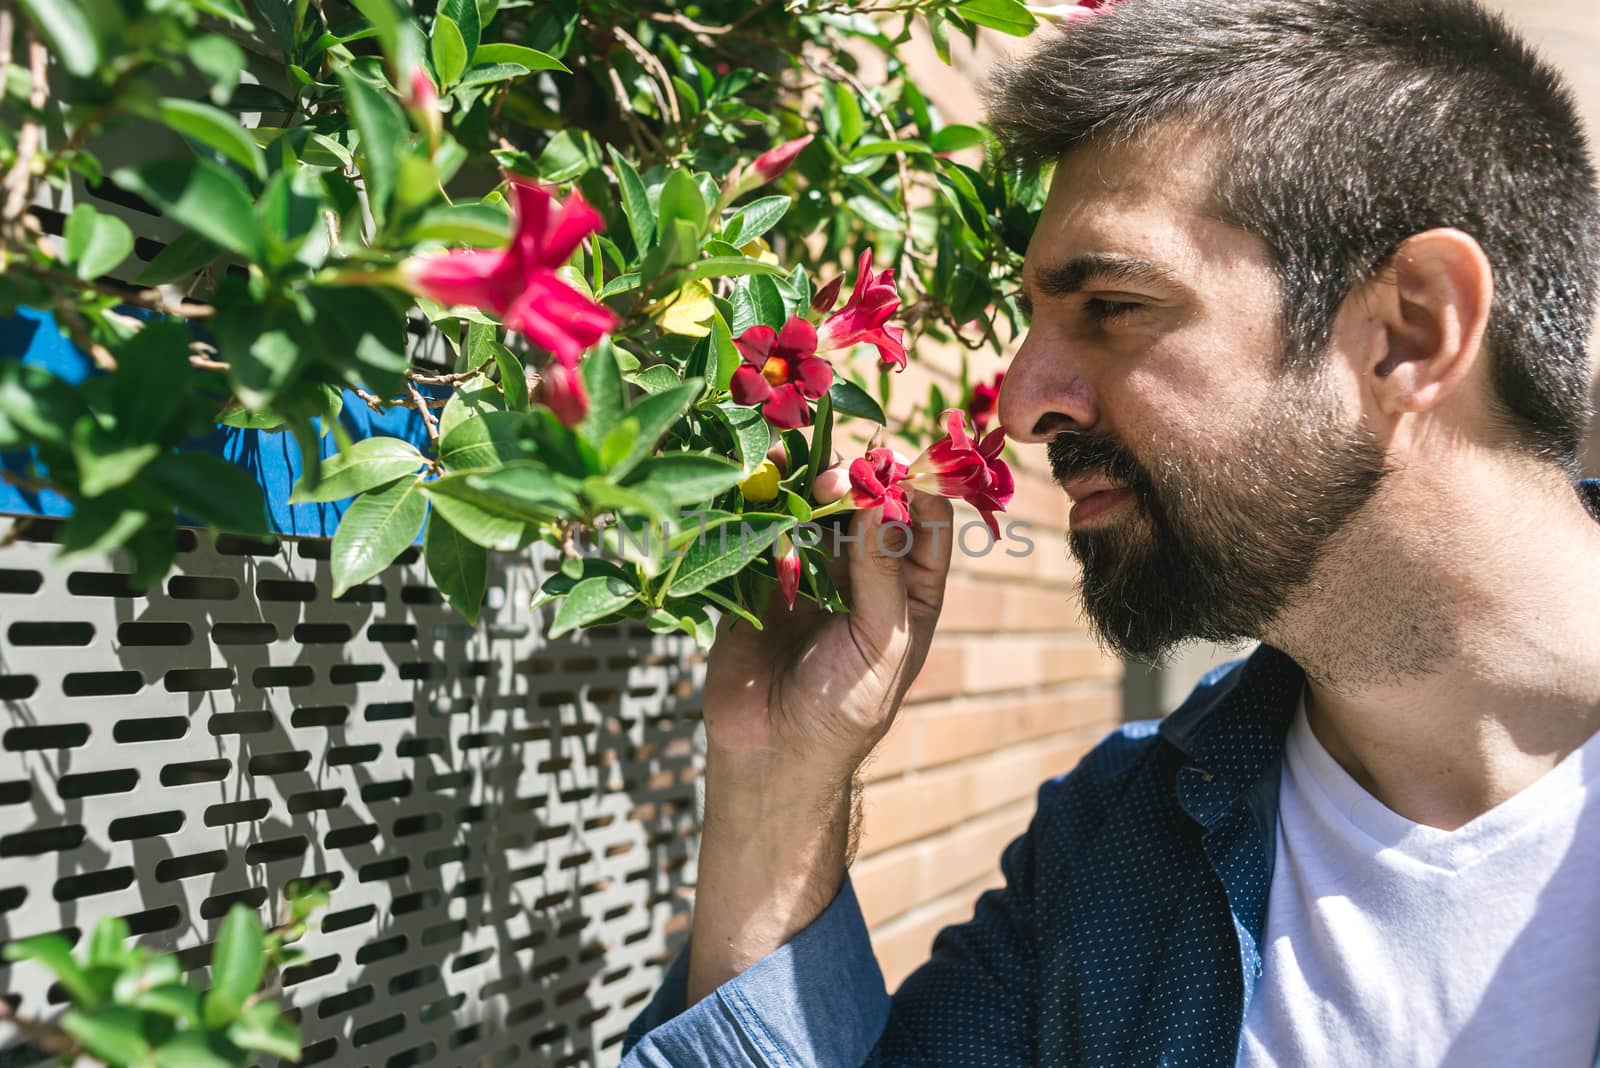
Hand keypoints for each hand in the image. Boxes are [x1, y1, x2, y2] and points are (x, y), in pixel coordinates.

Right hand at [702, 489, 955, 783]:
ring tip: (796, 472)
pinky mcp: (764, 574)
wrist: (771, 750)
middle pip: (869, 503)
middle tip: (836, 479)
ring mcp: (813, 569)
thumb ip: (882, 573)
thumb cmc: (844, 708)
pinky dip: (765, 496)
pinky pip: (768, 525)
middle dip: (856, 480)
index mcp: (910, 588)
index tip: (895, 468)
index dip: (914, 488)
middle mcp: (865, 570)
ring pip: (817, 505)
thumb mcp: (883, 643)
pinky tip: (761, 477)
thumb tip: (881, 501)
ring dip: (809, 480)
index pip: (925, 521)